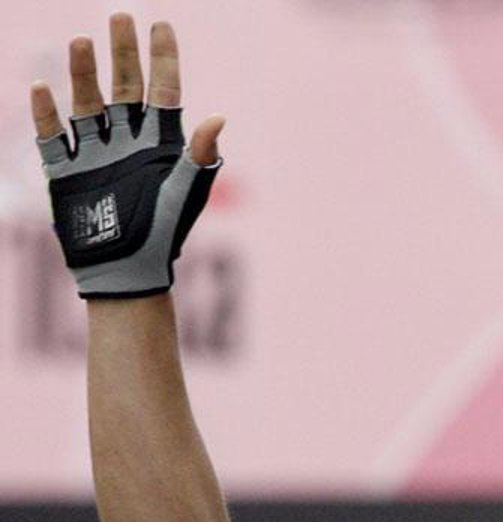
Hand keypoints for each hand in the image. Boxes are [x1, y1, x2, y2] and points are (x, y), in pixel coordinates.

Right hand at [29, 14, 224, 298]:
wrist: (128, 272)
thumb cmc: (163, 235)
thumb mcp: (185, 193)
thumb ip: (198, 157)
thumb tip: (218, 118)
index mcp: (159, 146)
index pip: (163, 92)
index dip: (163, 59)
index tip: (161, 24)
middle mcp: (127, 143)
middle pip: (123, 87)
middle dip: (122, 53)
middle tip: (121, 15)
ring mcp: (95, 154)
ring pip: (87, 103)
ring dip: (83, 73)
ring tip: (81, 42)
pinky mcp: (67, 172)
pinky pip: (52, 136)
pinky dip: (46, 115)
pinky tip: (41, 88)